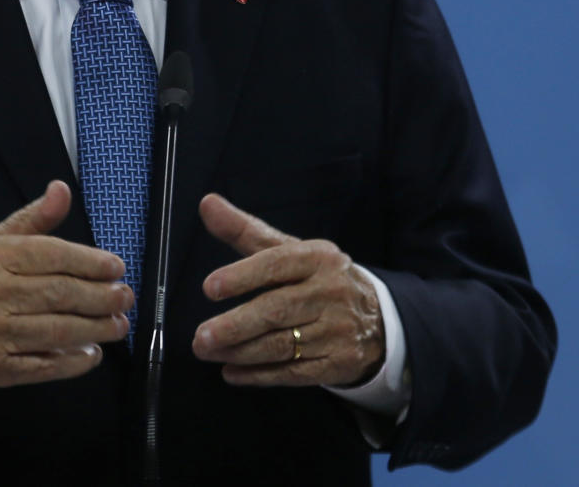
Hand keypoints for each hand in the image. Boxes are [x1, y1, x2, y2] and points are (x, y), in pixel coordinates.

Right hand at [0, 180, 132, 387]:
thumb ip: (32, 219)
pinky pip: (40, 366)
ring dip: (94, 329)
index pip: (53, 256)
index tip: (116, 267)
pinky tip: (90, 355)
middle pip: (59, 293)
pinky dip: (69, 362)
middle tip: (125, 296)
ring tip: (118, 324)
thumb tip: (61, 190)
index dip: (91, 262)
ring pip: (55, 330)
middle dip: (100, 296)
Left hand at [192, 193, 384, 387]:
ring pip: (281, 344)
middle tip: (201, 336)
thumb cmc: (318, 279)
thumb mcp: (290, 250)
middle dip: (235, 325)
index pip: (276, 263)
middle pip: (276, 309)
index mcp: (318, 257)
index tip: (210, 287)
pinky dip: (259, 375)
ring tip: (208, 351)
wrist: (377, 319)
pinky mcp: (337, 364)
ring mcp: (336, 330)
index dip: (242, 276)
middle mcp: (329, 292)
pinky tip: (232, 372)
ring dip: (240, 352)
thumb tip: (207, 203)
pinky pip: (293, 373)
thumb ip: (246, 230)